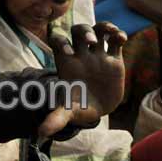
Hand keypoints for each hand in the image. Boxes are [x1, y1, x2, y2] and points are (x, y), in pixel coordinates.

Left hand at [39, 22, 126, 136]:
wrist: (99, 108)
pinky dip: (117, 34)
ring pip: (97, 30)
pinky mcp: (113, 58)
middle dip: (83, 31)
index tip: (68, 52)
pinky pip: (114, 40)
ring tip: (110, 33)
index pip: (57, 40)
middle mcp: (81, 54)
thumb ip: (56, 118)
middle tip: (91, 41)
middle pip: (78, 31)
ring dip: (102, 27)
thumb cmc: (80, 106)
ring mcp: (97, 55)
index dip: (60, 41)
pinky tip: (120, 38)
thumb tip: (41, 133)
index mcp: (66, 62)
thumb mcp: (69, 112)